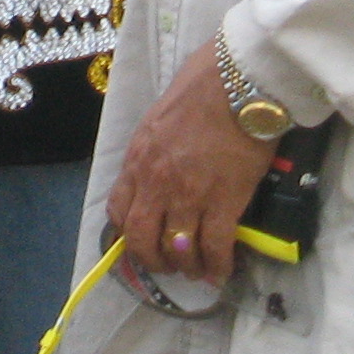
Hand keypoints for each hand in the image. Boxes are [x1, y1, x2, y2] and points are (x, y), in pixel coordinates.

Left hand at [107, 44, 277, 286]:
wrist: (235, 83)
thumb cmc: (200, 89)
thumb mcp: (158, 119)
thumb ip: (153, 147)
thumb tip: (159, 163)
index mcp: (138, 159)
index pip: (118, 209)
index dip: (127, 235)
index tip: (139, 244)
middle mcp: (156, 183)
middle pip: (142, 238)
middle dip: (152, 260)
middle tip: (168, 266)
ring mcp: (188, 195)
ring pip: (178, 249)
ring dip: (186, 266)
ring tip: (197, 270)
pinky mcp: (224, 202)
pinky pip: (214, 247)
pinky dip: (217, 265)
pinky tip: (222, 270)